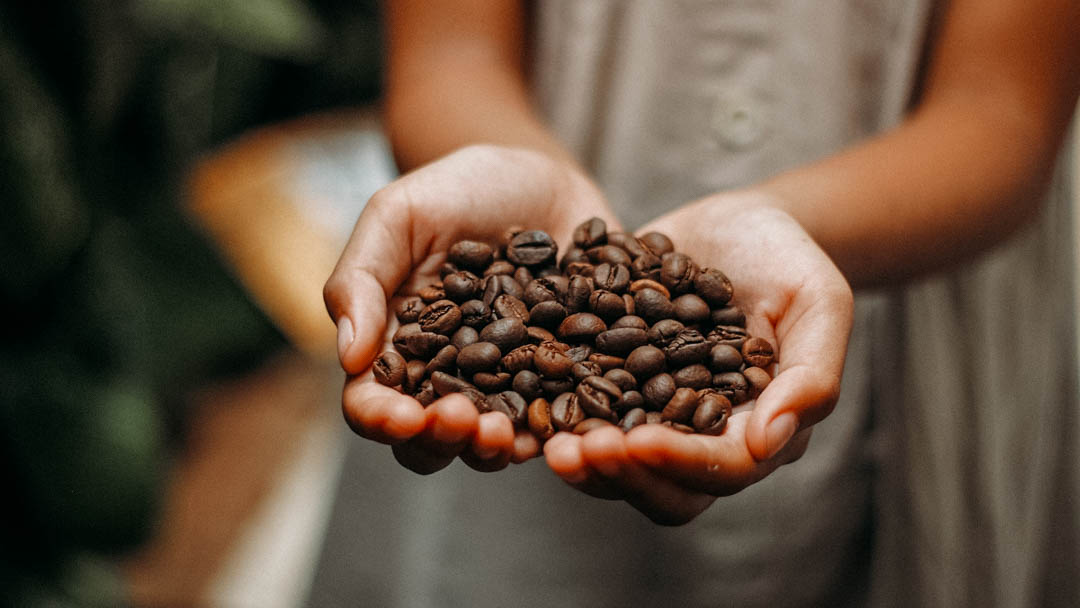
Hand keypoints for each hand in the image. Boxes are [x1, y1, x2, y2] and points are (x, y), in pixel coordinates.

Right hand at [323, 145, 619, 473]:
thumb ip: (363, 278)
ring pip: (494, 443)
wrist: (541, 176)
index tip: (401, 416)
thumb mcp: (399, 215)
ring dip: (497, 449)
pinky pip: (562, 419)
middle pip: (432, 438)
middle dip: (442, 440)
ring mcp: (509, 385)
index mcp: (397, 348)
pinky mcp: (564, 379)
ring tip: (509, 434)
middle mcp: (450, 379)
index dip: (380, 418)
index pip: (373, 401)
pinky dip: (561, 433)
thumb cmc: (458, 190)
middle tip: (462, 420)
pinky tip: (567, 431)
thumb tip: (349, 358)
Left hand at [545, 191, 853, 523]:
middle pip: (664, 486)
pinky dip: (556, 414)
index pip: (723, 468)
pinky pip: (584, 415)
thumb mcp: (819, 302)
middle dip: (618, 474)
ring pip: (619, 464)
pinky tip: (520, 395)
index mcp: (759, 428)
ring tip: (542, 439)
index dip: (680, 462)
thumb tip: (770, 443)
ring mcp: (656, 415)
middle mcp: (704, 435)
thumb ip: (812, 372)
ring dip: (581, 458)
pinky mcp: (616, 386)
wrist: (737, 223)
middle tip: (571, 451)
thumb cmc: (789, 259)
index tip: (636, 442)